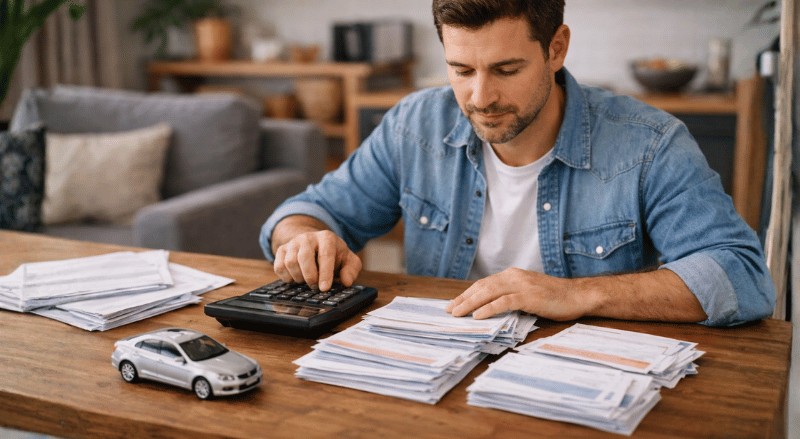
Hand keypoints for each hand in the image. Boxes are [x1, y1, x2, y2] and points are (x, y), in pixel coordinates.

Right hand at [273, 230, 361, 290]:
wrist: (316, 244)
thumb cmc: (334, 255)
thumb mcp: (348, 260)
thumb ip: (351, 270)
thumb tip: (346, 282)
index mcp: (326, 238)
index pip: (325, 255)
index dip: (325, 273)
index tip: (324, 288)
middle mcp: (308, 237)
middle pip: (304, 257)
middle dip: (310, 276)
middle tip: (315, 287)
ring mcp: (293, 243)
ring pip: (290, 262)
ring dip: (298, 277)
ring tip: (307, 281)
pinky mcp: (282, 249)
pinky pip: (279, 266)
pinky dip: (286, 277)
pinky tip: (296, 278)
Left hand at [445, 268, 592, 320]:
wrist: (578, 296)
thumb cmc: (554, 298)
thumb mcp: (528, 294)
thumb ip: (511, 297)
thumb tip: (491, 309)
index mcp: (512, 275)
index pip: (484, 284)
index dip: (467, 294)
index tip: (453, 304)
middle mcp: (514, 277)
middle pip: (482, 287)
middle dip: (463, 299)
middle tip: (449, 310)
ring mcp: (521, 285)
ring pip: (489, 293)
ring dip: (471, 303)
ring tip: (457, 313)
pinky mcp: (529, 296)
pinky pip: (504, 301)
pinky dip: (489, 308)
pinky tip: (478, 315)